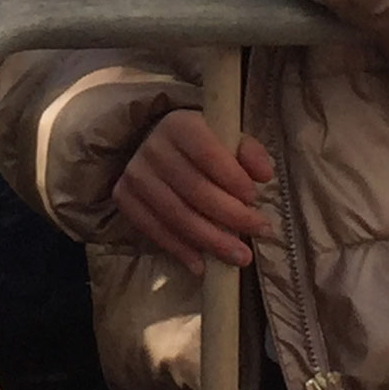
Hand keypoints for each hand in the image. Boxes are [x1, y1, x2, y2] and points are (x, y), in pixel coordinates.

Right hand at [113, 108, 275, 275]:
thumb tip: (264, 174)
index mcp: (180, 125)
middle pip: (194, 189)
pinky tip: (202, 264)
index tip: (255, 198)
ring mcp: (135, 173)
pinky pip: (153, 229)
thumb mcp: (227, 138)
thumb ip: (249, 153)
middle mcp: (153, 147)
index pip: (206, 153)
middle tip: (260, 232)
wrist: (158, 146)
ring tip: (240, 256)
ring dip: (211, 240)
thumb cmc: (202, 146)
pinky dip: (179, 250)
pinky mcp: (124, 196)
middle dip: (231, 215)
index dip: (232, 178)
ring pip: (176, 214)